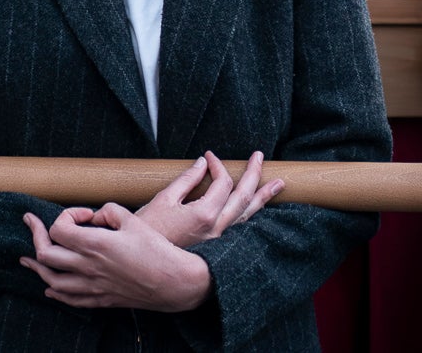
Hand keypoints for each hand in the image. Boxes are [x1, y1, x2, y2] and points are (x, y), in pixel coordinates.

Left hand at [22, 204, 213, 312]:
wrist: (172, 282)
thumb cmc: (155, 249)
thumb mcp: (132, 220)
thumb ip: (108, 211)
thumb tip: (95, 216)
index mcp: (95, 244)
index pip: (59, 228)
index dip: (66, 215)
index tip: (84, 214)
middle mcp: (88, 266)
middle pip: (46, 254)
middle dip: (36, 236)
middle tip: (33, 224)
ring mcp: (92, 285)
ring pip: (51, 280)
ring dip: (37, 268)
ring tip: (27, 259)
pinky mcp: (100, 299)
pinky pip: (69, 298)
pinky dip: (55, 291)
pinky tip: (49, 287)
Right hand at [136, 152, 282, 248]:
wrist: (143, 264)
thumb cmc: (148, 231)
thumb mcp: (164, 199)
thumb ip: (187, 179)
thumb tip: (202, 163)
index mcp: (205, 214)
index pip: (223, 182)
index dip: (218, 165)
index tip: (208, 156)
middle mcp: (217, 229)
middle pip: (243, 196)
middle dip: (254, 174)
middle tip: (260, 156)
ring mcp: (219, 240)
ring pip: (247, 215)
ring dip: (263, 197)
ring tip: (278, 184)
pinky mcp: (216, 248)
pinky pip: (242, 228)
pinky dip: (252, 215)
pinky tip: (258, 210)